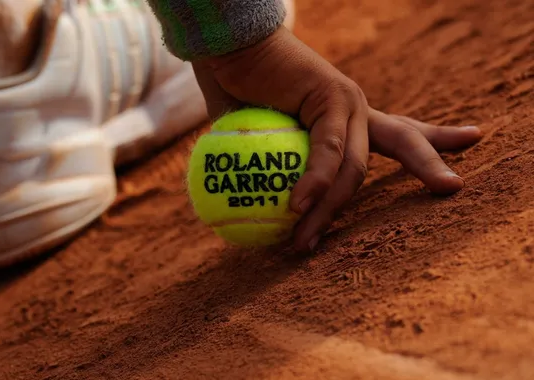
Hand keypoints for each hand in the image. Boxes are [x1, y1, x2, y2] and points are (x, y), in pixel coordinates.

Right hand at [193, 27, 481, 251]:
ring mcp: (347, 101)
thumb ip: (267, 174)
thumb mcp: (257, 140)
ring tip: (302, 241)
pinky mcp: (332, 95)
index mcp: (346, 118)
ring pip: (355, 167)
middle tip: (454, 188)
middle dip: (429, 165)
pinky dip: (314, 181)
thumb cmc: (239, 94)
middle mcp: (354, 109)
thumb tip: (260, 219)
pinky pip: (328, 151)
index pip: (395, 134)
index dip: (431, 144)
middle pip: (403, 140)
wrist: (228, 49)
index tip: (470, 140)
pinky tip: (298, 206)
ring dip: (328, 209)